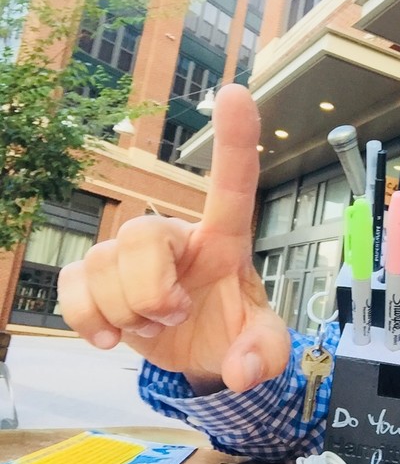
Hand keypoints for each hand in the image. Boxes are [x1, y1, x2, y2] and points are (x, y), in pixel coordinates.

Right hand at [57, 85, 289, 393]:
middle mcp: (176, 237)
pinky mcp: (98, 276)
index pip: (232, 185)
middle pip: (143, 236)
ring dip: (129, 314)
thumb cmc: (232, 331)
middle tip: (176, 314)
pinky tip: (108, 336)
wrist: (196, 352)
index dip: (234, 140)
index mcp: (225, 241)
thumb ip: (264, 356)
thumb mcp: (262, 347)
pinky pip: (73, 285)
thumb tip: (241, 371)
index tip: (236, 92)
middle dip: (153, 292)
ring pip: (105, 267)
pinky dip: (87, 318)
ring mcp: (131, 255)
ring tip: (157, 323)